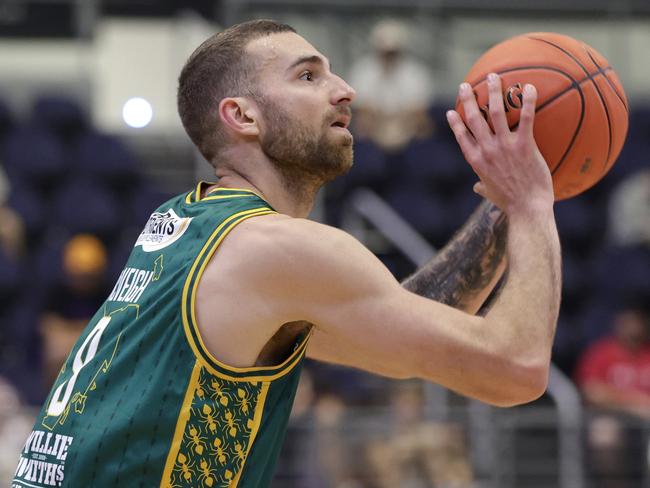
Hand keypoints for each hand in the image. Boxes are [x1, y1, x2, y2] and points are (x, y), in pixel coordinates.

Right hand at [446, 74, 553, 214]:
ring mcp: (504, 147)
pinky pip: (525, 118)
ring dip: (492, 92)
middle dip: (468, 99)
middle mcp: (487, 150)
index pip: (461, 136)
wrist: (527, 209)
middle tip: (466, 85)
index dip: (455, 122)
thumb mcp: (490, 194)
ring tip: (493, 76)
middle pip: (473, 118)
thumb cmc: (510, 203)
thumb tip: (477, 187)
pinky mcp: (524, 146)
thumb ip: (482, 186)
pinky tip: (530, 87)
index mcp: (476, 161)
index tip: (451, 110)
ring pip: (495, 112)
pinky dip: (527, 101)